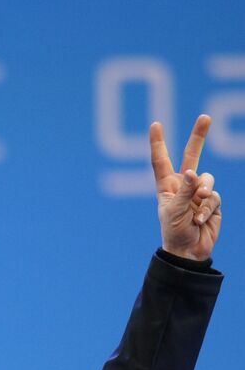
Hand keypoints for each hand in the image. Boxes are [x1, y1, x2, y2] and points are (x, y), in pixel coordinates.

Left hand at [149, 115, 221, 261]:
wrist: (189, 251)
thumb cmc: (174, 232)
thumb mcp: (174, 211)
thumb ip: (184, 191)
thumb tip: (193, 173)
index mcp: (167, 186)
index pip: (161, 161)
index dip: (158, 143)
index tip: (156, 124)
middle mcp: (183, 186)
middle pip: (192, 156)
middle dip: (199, 137)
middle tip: (205, 117)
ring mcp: (198, 193)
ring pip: (207, 179)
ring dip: (203, 193)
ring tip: (196, 210)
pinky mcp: (212, 202)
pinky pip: (213, 197)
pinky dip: (207, 208)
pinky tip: (200, 220)